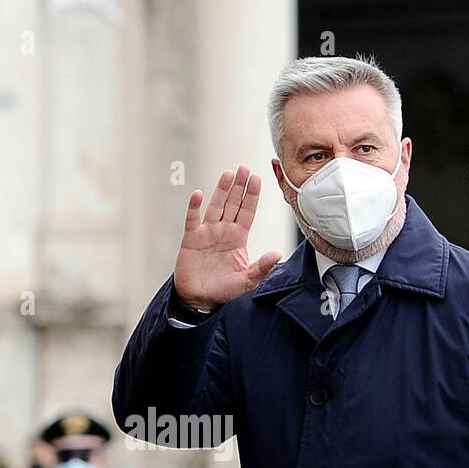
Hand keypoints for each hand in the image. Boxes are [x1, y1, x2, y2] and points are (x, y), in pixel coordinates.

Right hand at [173, 164, 280, 308]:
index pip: (247, 212)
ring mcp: (207, 233)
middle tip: (244, 168)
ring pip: (215, 206)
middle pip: (232, 203)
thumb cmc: (223, 289)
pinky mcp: (191, 238)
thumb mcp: (247, 281)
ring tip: (228, 174)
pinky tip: (198, 194)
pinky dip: (194, 207)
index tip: (257, 179)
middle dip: (239, 186)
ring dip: (221, 190)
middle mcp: (223, 231)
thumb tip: (277, 255)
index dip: (252, 196)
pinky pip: (192, 219)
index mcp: (238, 237)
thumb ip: (261, 268)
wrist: (199, 299)